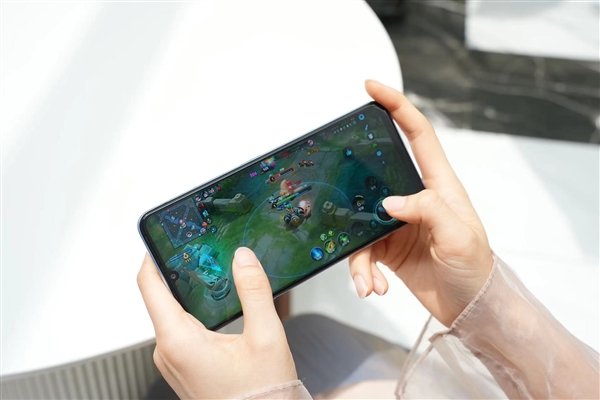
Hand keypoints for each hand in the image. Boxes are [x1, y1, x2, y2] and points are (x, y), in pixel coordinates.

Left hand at [137, 247, 296, 398]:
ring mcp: (172, 360)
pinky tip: (214, 303)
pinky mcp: (181, 365)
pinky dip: (192, 310)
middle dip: (179, 270)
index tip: (162, 237)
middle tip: (202, 249)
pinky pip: (178, 329)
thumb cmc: (260, 396)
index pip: (149, 285)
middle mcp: (167, 352)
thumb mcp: (266, 337)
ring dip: (188, 290)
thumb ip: (254, 291)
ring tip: (213, 271)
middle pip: (160, 296)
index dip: (152, 255)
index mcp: (179, 341)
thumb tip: (243, 258)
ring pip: (171, 312)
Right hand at [349, 80, 493, 326]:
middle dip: (352, 181)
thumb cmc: (475, 269)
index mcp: (438, 185)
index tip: (372, 88)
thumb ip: (429, 210)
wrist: (469, 308)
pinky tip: (372, 288)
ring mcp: (397, 223)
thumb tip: (390, 202)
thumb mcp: (460, 236)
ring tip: (369, 282)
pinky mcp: (387, 247)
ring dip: (359, 257)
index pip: (418, 135)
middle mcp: (414, 199)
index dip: (396, 106)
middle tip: (334, 180)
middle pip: (374, 175)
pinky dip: (363, 273)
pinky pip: (362, 252)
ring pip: (360, 223)